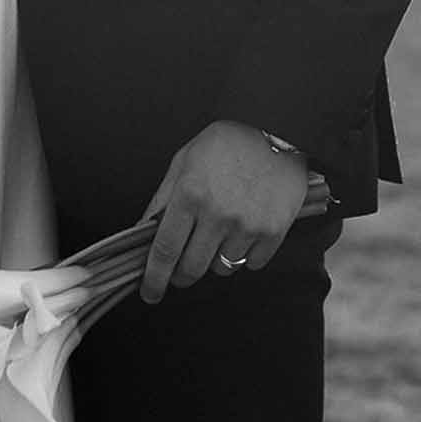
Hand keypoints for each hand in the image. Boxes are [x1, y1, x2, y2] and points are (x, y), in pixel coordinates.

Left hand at [137, 122, 313, 303]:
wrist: (276, 129)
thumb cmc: (225, 143)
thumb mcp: (184, 160)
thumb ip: (163, 198)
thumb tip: (144, 232)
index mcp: (189, 195)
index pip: (164, 250)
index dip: (154, 278)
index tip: (150, 293)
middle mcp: (217, 215)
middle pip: (191, 268)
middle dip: (182, 274)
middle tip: (183, 267)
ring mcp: (247, 226)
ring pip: (222, 268)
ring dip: (216, 259)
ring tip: (222, 231)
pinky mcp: (274, 232)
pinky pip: (252, 264)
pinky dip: (245, 255)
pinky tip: (246, 230)